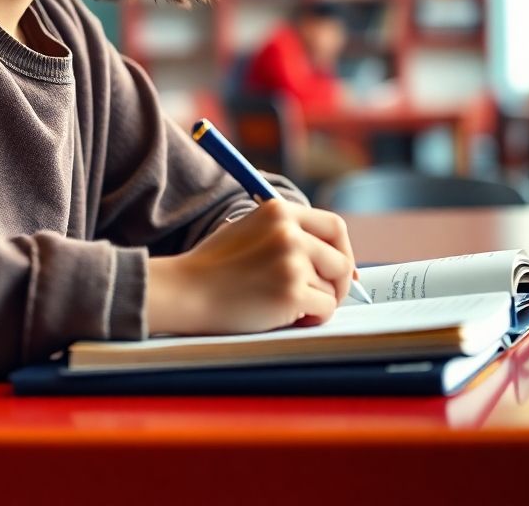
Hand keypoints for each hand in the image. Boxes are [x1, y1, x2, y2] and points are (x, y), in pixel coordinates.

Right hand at [146, 199, 354, 335]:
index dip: (343, 250)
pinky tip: (286, 317)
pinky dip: (312, 318)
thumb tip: (331, 256)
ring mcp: (291, 261)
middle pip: (342, 259)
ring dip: (316, 302)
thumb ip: (286, 233)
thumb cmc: (214, 267)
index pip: (335, 226)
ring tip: (286, 306)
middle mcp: (289, 231)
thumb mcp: (249, 230)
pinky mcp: (292, 291)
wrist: (186, 291)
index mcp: (278, 210)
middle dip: (339, 283)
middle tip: (324, 298)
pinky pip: (325, 310)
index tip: (336, 270)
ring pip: (332, 289)